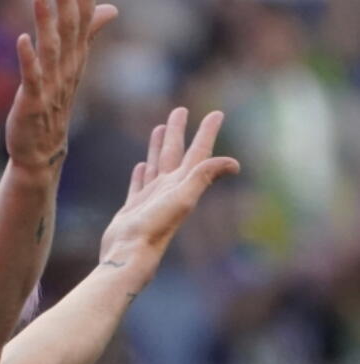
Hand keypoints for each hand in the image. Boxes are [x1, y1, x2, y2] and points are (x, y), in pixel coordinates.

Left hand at [5, 0, 116, 172]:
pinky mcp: (32, 102)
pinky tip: (22, 39)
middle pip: (69, 29)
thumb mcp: (72, 66)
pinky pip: (32, 78)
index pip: (84, 20)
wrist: (42, 149)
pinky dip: (28, 59)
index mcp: (75, 58)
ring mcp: (50, 86)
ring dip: (45, 21)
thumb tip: (111, 7)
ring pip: (50, 48)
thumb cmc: (54, 105)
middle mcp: (66, 69)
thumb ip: (88, 34)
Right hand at [100, 107, 240, 272]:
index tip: (216, 114)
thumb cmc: (155, 227)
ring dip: (158, 147)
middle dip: (179, 132)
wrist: (129, 253)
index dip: (207, 133)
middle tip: (180, 110)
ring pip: (157, 165)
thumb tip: (234, 163)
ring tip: (159, 128)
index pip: (198, 153)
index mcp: (183, 184)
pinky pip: (139, 184)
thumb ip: (203, 177)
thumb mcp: (183, 198)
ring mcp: (151, 198)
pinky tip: (141, 166)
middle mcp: (169, 189)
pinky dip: (141, 173)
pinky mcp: (134, 208)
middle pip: (175, 153)